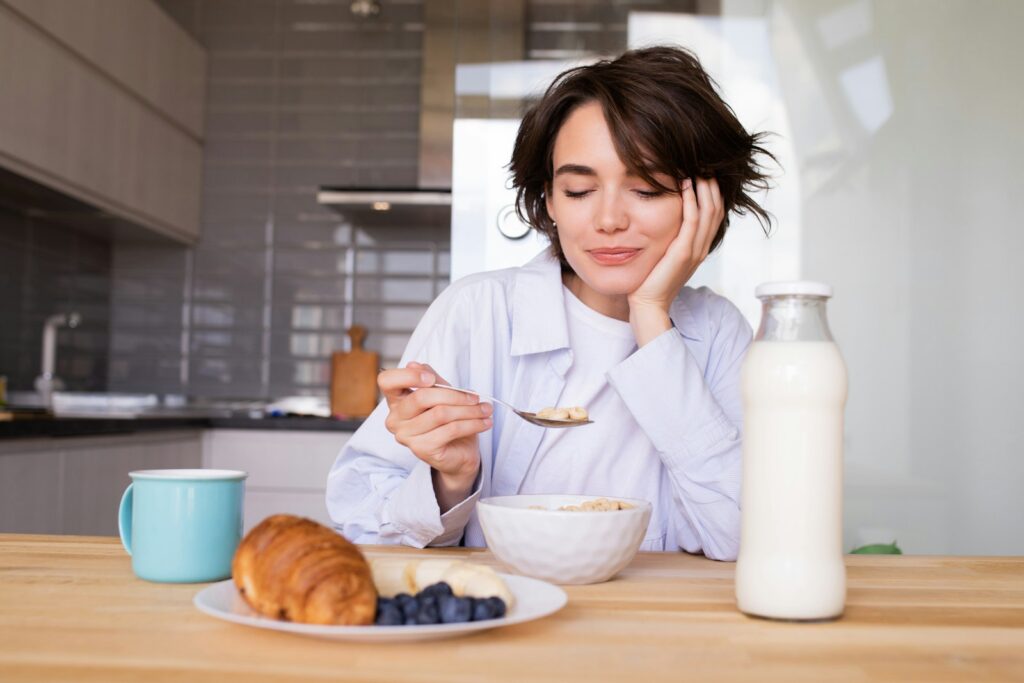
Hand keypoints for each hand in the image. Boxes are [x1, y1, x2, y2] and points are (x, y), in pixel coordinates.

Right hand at [378, 361, 491, 510]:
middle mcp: (395, 419)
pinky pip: (451, 430)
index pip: (387, 381)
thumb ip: (431, 379)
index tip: (431, 379)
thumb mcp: (442, 395)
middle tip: (475, 397)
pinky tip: (485, 422)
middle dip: (455, 395)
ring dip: (469, 410)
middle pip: (421, 397)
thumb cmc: (448, 421)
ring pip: (441, 414)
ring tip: (486, 409)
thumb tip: (415, 365)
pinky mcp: (422, 450)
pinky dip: (472, 424)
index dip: (408, 376)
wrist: (458, 453)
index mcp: (396, 401)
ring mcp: (406, 436)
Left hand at [627, 177, 724, 344]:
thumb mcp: (667, 256)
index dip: (713, 192)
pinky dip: (690, 201)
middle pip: (716, 209)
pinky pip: (691, 221)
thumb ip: (672, 239)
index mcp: (699, 248)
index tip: (705, 172)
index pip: (714, 214)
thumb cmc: (652, 281)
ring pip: (708, 212)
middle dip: (712, 185)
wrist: (649, 305)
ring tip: (698, 168)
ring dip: (704, 188)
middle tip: (704, 163)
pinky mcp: (683, 253)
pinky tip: (685, 185)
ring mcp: (694, 250)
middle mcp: (701, 248)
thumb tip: (667, 221)